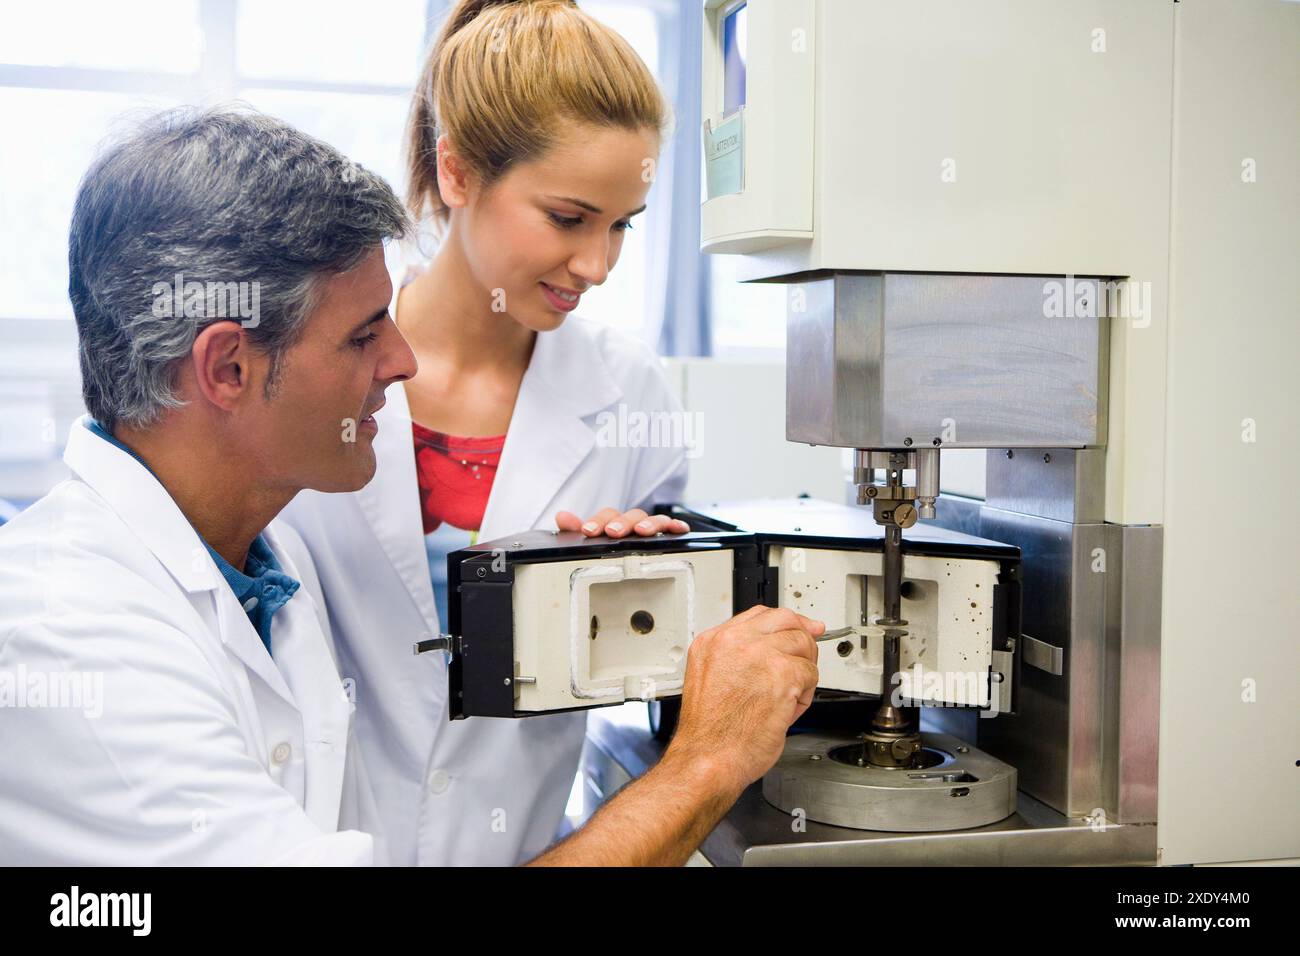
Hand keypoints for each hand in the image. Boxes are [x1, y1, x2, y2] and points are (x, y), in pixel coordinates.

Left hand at [554, 507, 689, 538]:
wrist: (629, 547)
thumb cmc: (611, 542)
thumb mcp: (590, 537)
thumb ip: (574, 529)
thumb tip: (562, 517)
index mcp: (614, 521)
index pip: (607, 516)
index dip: (597, 521)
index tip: (588, 530)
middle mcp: (634, 522)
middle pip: (631, 515)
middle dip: (622, 523)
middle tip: (613, 531)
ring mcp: (651, 526)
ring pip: (653, 520)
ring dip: (649, 523)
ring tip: (642, 531)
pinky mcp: (668, 532)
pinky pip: (673, 526)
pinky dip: (676, 525)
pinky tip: (678, 529)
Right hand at [665, 606, 823, 795]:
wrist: (708, 757)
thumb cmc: (710, 733)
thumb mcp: (710, 678)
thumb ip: (737, 659)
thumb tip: (771, 650)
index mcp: (713, 641)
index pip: (759, 615)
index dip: (785, 623)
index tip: (800, 628)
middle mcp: (734, 642)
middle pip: (785, 619)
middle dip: (802, 638)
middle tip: (807, 656)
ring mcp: (758, 655)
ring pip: (802, 644)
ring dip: (803, 670)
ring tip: (788, 695)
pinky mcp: (781, 674)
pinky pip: (810, 673)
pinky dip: (805, 694)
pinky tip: (788, 708)